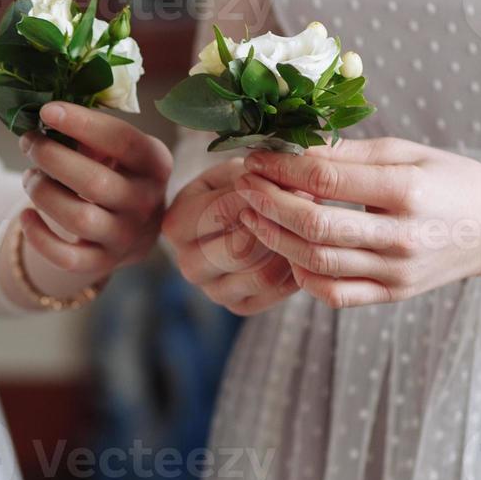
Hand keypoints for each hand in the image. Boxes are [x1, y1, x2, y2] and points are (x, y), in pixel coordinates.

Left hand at [16, 102, 171, 280]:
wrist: (135, 230)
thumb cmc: (118, 174)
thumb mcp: (120, 151)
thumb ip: (93, 134)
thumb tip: (48, 118)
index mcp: (154, 164)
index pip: (122, 140)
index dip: (82, 123)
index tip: (47, 111)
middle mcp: (146, 202)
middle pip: (94, 182)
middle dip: (51, 158)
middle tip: (28, 143)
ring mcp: (126, 236)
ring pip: (78, 218)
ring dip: (43, 193)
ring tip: (30, 178)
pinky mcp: (104, 262)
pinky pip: (66, 258)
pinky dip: (39, 237)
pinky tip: (25, 216)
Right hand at [161, 158, 298, 315]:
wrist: (231, 223)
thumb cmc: (232, 189)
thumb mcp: (234, 172)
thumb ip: (253, 176)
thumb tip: (286, 187)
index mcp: (176, 225)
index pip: (220, 212)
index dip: (259, 196)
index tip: (288, 182)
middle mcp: (188, 264)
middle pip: (239, 250)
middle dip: (276, 227)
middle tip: (303, 208)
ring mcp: (213, 291)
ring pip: (262, 275)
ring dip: (289, 249)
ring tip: (304, 227)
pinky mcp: (239, 306)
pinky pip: (276, 291)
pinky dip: (295, 269)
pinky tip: (300, 248)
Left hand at [233, 137, 480, 308]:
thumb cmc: (453, 180)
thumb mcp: (409, 151)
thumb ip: (350, 154)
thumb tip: (292, 150)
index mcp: (408, 190)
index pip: (326, 181)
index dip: (281, 170)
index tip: (256, 160)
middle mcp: (402, 236)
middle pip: (314, 226)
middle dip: (268, 204)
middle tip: (244, 186)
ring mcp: (397, 272)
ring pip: (317, 263)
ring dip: (275, 239)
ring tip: (253, 216)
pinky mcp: (394, 295)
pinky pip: (335, 294)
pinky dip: (303, 276)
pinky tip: (289, 253)